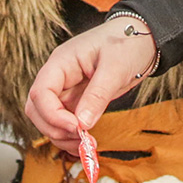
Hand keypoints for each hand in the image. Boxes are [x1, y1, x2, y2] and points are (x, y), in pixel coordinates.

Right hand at [25, 18, 156, 153]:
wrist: (144, 38)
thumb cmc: (128, 42)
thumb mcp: (116, 67)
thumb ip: (98, 95)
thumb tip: (82, 124)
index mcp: (61, 62)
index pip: (40, 93)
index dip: (52, 115)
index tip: (75, 127)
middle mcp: (59, 77)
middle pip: (38, 110)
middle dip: (55, 128)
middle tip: (81, 140)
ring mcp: (67, 89)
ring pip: (49, 119)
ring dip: (62, 136)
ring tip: (86, 145)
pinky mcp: (78, 100)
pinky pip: (65, 121)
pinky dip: (71, 135)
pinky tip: (85, 143)